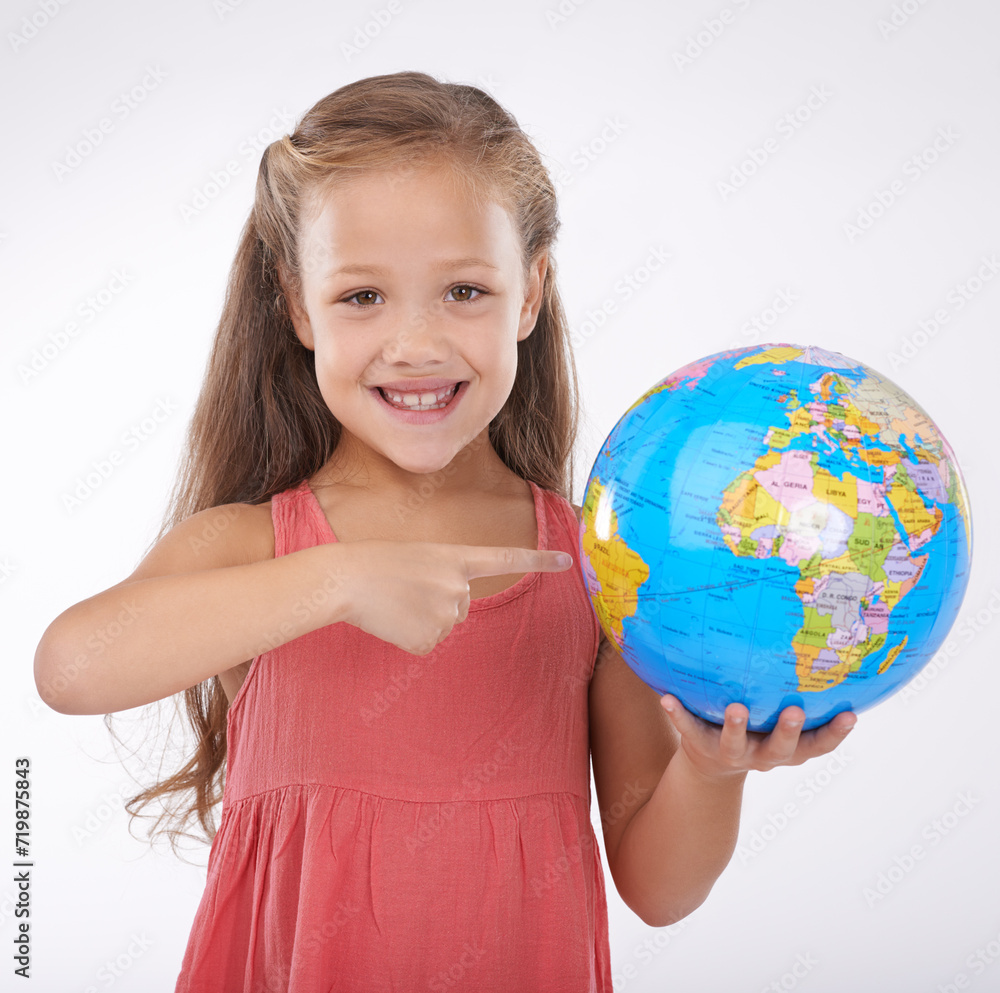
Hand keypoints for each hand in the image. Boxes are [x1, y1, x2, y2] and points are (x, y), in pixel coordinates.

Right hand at [339, 539, 571, 654]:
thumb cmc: (376, 563)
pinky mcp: (431, 639)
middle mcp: (460, 586)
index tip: (570, 560)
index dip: (540, 561)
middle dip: (436, 599)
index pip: (508, 558)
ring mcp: (447, 614)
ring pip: (444, 623)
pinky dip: (410, 635)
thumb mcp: (420, 557)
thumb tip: (453, 612)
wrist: (346, 579)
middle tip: (404, 587)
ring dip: (420, 617)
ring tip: (395, 601)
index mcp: (457, 557)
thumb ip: (446, 578)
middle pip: (460, 603)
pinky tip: (393, 620)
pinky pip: (427, 642)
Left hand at [659, 695, 856, 780]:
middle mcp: (763, 755)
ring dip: (736, 727)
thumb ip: (801, 696)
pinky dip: (678, 713)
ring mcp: (731, 752)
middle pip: (781, 749)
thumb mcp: (780, 721)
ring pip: (735, 744)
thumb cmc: (758, 730)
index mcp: (788, 749)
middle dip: (789, 732)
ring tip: (736, 708)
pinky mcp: (699, 744)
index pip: (819, 745)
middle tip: (796, 712)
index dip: (836, 734)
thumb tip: (830, 651)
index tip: (850, 715)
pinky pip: (688, 728)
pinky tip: (667, 697)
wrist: (712, 764)